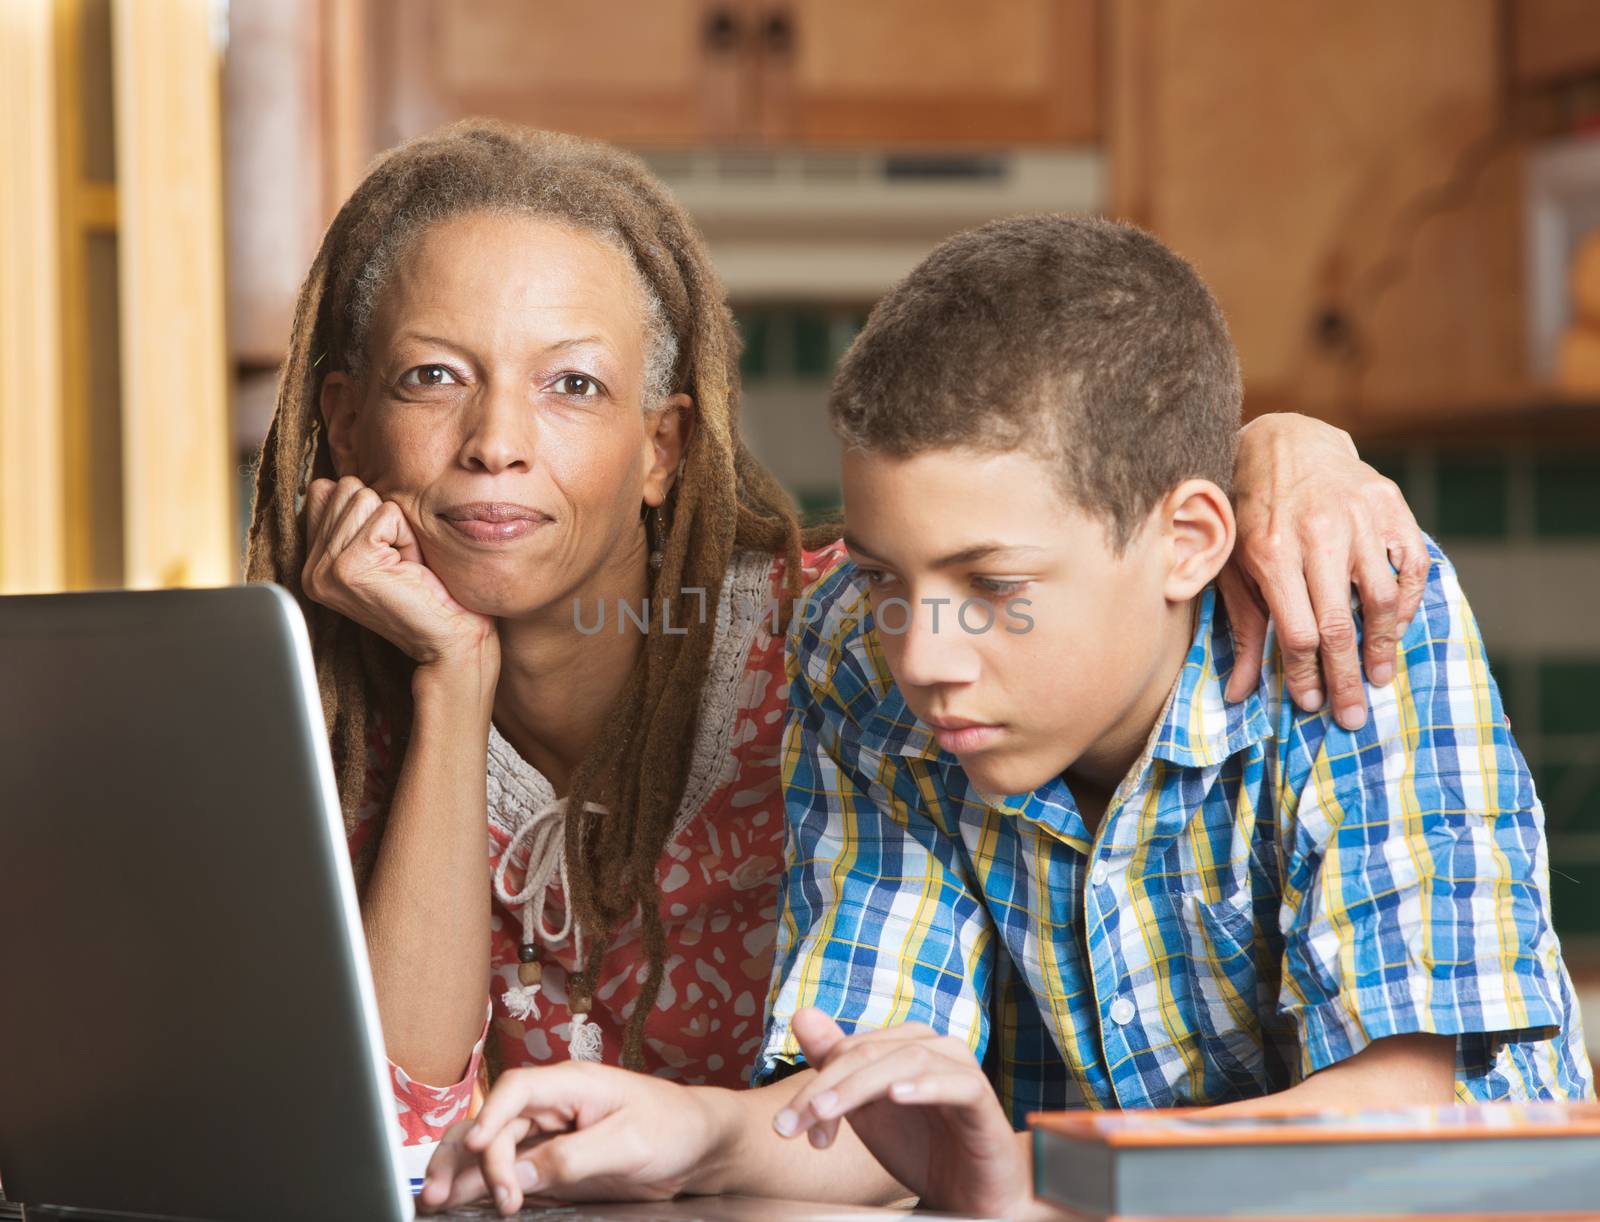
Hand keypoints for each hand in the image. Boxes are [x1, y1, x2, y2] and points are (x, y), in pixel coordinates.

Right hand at [301, 476, 496, 668]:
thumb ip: (354, 518)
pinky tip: (409, 569)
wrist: (451, 639)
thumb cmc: (429, 592)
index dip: (370, 509)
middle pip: (346, 488)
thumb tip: (337, 479)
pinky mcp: (349, 567)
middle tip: (399, 560)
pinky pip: (386, 515)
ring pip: (364, 497)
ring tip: (404, 565)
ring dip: (398, 527)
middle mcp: (312, 569)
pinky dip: (407, 536)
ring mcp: (326, 569)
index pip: (325, 491)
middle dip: (385, 516)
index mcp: (315, 563)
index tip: (386, 550)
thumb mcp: (384, 549)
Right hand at [417, 1062, 719, 1213]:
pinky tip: (459, 1201)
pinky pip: (511, 1172)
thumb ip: (574, 1157)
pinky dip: (482, 1186)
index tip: (476, 1150)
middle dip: (462, 1153)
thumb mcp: (629, 1143)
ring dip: (462, 1171)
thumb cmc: (674, 1127)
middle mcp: (553, 1107)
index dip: (489, 1117)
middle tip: (440, 1192)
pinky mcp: (553, 1166)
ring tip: (435, 1200)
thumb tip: (522, 1174)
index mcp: (573, 1084)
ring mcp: (550, 1137)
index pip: (517, 1090)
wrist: (700, 1146)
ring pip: (493, 1148)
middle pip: (494, 1122)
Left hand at [773, 1010, 1029, 1218]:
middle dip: (826, 1088)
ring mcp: (960, 1068)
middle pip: (869, 1052)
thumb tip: (802, 1013)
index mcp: (902, 1043)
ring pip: (906, 1060)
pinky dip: (926, 1086)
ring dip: (859, 1087)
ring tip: (828, 1112)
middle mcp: (932, 1045)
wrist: (970, 1192)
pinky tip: (897, 1095)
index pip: (847, 1049)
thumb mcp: (867, 1110)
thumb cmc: (920, 1147)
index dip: (814, 1085)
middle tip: (794, 1124)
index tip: (788, 1127)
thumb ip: (835, 1064)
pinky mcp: (983, 1097)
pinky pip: (959, 1084)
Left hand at [1224, 413, 1429, 729]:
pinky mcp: (1389, 503)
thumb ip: (1242, 629)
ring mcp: (1358, 517)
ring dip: (1384, 647)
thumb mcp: (1232, 567)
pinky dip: (1409, 602)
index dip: (1306, 675)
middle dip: (1346, 679)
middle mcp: (1317, 535)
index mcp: (1271, 552)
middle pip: (1341, 626)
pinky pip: (1411, 565)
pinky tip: (1397, 628)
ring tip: (1379, 678)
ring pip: (1383, 599)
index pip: (1298, 632)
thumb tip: (1238, 695)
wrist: (1282, 440)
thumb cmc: (1249, 512)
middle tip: (1355, 717)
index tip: (1310, 704)